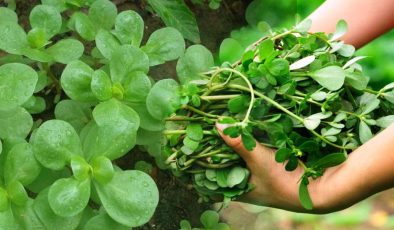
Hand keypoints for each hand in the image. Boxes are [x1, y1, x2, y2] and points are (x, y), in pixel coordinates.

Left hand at [216, 123, 393, 212]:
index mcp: (237, 189)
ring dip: (233, 142)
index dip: (200, 162)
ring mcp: (257, 174)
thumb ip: (238, 141)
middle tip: (205, 127)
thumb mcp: (257, 159)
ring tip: (220, 123)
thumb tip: (217, 124)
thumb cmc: (283, 179)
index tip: (192, 145)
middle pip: (224, 162)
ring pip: (238, 156)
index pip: (210, 176)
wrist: (318, 188)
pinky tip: (242, 126)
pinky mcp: (269, 165)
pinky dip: (247, 141)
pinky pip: (252, 151)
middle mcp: (245, 182)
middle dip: (217, 147)